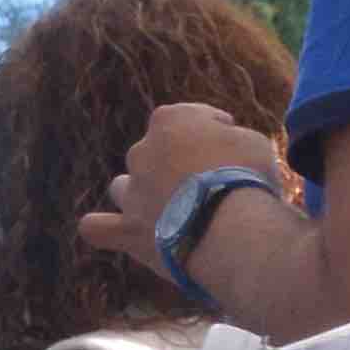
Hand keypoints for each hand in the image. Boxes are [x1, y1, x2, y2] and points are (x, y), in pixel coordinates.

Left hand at [75, 100, 293, 281]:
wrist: (230, 227)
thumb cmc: (247, 177)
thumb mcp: (253, 141)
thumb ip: (231, 138)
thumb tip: (224, 146)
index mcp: (169, 121)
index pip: (188, 118)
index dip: (212, 133)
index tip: (231, 152)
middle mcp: (142, 151)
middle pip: (154, 154)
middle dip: (176, 167)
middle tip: (207, 189)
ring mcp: (132, 192)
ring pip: (123, 187)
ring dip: (139, 194)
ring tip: (166, 211)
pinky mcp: (128, 230)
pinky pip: (97, 228)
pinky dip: (103, 228)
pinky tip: (113, 231)